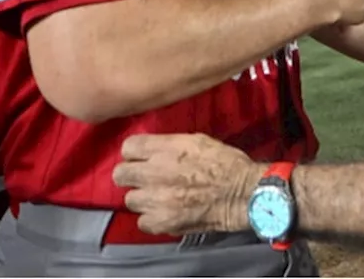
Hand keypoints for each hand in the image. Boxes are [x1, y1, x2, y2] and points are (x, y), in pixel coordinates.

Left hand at [114, 133, 257, 235]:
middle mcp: (155, 172)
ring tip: (160, 198)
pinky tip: (166, 213)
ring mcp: (156, 199)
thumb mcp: (198, 140)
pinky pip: (142, 222)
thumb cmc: (227, 164)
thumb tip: (152, 149)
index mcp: (166, 148)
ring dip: (144, 199)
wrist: (244, 193)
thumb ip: (169, 144)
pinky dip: (153, 219)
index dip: (134, 154)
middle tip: (146, 179)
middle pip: (120, 174)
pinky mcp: (162, 222)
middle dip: (132, 176)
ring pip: (130, 200)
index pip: (128, 147)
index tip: (141, 158)